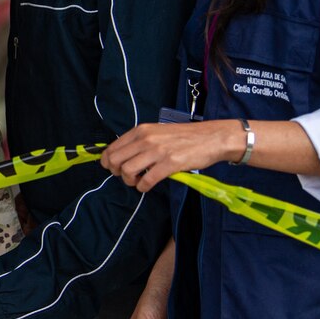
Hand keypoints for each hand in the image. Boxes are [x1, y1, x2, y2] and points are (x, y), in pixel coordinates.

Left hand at [100, 121, 241, 192]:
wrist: (212, 137)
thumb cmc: (185, 137)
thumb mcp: (157, 132)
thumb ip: (140, 141)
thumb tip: (123, 156)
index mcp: (141, 130)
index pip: (112, 148)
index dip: (108, 162)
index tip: (114, 169)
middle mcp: (146, 139)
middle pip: (115, 161)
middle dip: (116, 173)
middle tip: (127, 177)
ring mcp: (157, 151)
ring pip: (127, 171)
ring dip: (129, 181)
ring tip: (138, 182)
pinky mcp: (170, 163)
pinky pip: (146, 180)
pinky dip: (142, 187)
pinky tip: (147, 186)